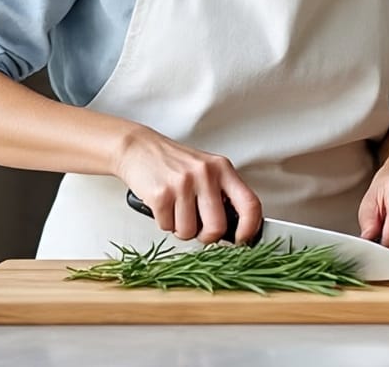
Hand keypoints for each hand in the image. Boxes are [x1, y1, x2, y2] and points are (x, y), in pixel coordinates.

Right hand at [114, 127, 261, 244]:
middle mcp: (206, 174)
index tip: (241, 239)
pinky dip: (164, 223)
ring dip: (181, 229)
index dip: (249, 229)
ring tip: (176, 210)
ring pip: (189, 232)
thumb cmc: (174, 163)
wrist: (138, 148)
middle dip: (206, 236)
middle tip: (198, 227)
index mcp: (222, 169)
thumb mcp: (206, 170)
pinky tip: (164, 206)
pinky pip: (167, 227)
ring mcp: (183, 183)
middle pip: (217, 227)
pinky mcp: (161, 194)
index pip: (250, 204)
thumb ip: (223, 194)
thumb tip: (235, 229)